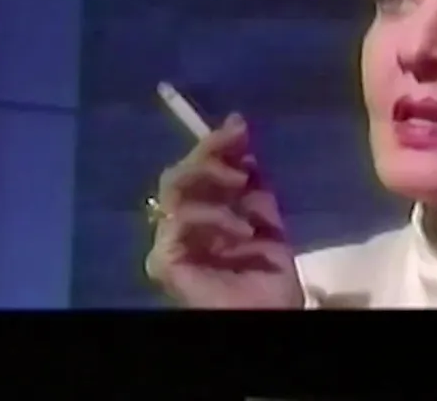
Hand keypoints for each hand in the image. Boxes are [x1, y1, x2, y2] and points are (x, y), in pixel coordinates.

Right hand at [144, 113, 303, 308]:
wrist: (272, 312)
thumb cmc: (269, 274)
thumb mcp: (266, 214)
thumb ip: (251, 178)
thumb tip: (238, 127)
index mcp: (203, 211)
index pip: (196, 168)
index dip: (214, 144)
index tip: (239, 125)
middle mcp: (181, 224)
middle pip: (178, 174)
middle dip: (208, 153)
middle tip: (237, 149)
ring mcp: (170, 242)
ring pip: (174, 190)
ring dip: (213, 183)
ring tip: (245, 191)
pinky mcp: (164, 261)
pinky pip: (177, 223)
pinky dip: (211, 217)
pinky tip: (242, 230)